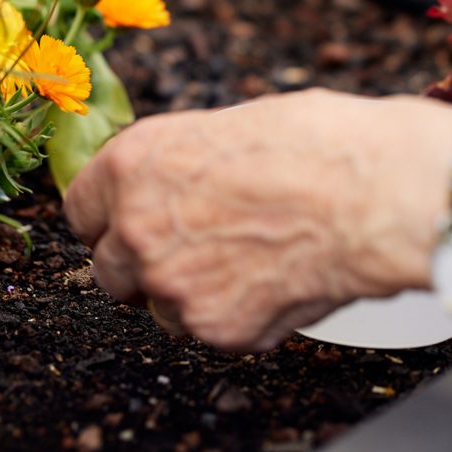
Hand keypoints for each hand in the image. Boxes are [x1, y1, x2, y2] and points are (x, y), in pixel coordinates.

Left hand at [64, 89, 451, 351]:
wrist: (371, 192)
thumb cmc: (315, 143)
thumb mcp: (230, 122)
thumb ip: (181, 160)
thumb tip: (175, 176)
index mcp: (134, 162)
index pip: (80, 208)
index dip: (109, 215)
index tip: (129, 219)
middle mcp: (137, 226)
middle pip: (109, 266)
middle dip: (144, 259)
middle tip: (193, 244)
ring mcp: (171, 284)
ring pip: (158, 305)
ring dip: (189, 290)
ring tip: (247, 257)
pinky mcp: (214, 328)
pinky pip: (208, 330)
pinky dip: (234, 314)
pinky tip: (272, 278)